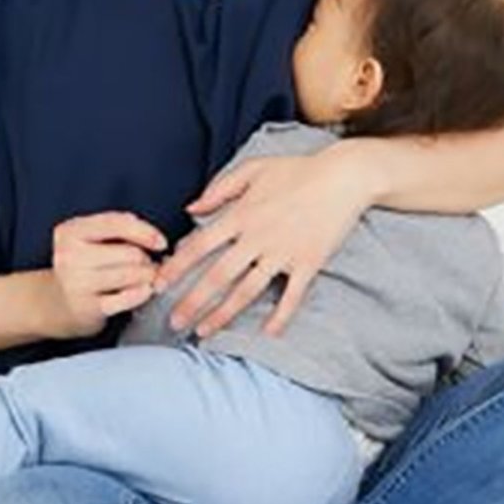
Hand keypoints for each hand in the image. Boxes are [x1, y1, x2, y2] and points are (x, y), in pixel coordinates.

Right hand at [49, 211, 167, 338]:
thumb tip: (149, 234)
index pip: (116, 223)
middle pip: (129, 253)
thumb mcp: (89, 238)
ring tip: (145, 278)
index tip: (161, 242)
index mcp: (70, 231)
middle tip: (146, 265)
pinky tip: (143, 291)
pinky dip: (141, 293)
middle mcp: (69, 256)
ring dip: (146, 276)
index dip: (145, 231)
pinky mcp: (86, 308)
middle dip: (146, 259)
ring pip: (131, 274)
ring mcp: (76, 283)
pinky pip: (126, 298)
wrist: (57, 304)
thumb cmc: (83, 266)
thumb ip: (116, 226)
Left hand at [155, 147, 367, 337]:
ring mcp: (284, 253)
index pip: (200, 245)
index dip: (177, 267)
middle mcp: (258, 237)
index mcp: (241, 214)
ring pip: (247, 291)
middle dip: (192, 302)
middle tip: (174, 322)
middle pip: (218, 276)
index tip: (158, 284)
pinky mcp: (308, 263)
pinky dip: (280, 317)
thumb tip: (190, 207)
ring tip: (204, 331)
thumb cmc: (298, 170)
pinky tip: (267, 334)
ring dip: (223, 315)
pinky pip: (292, 296)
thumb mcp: (254, 169)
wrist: (344, 176)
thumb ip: (219, 188)